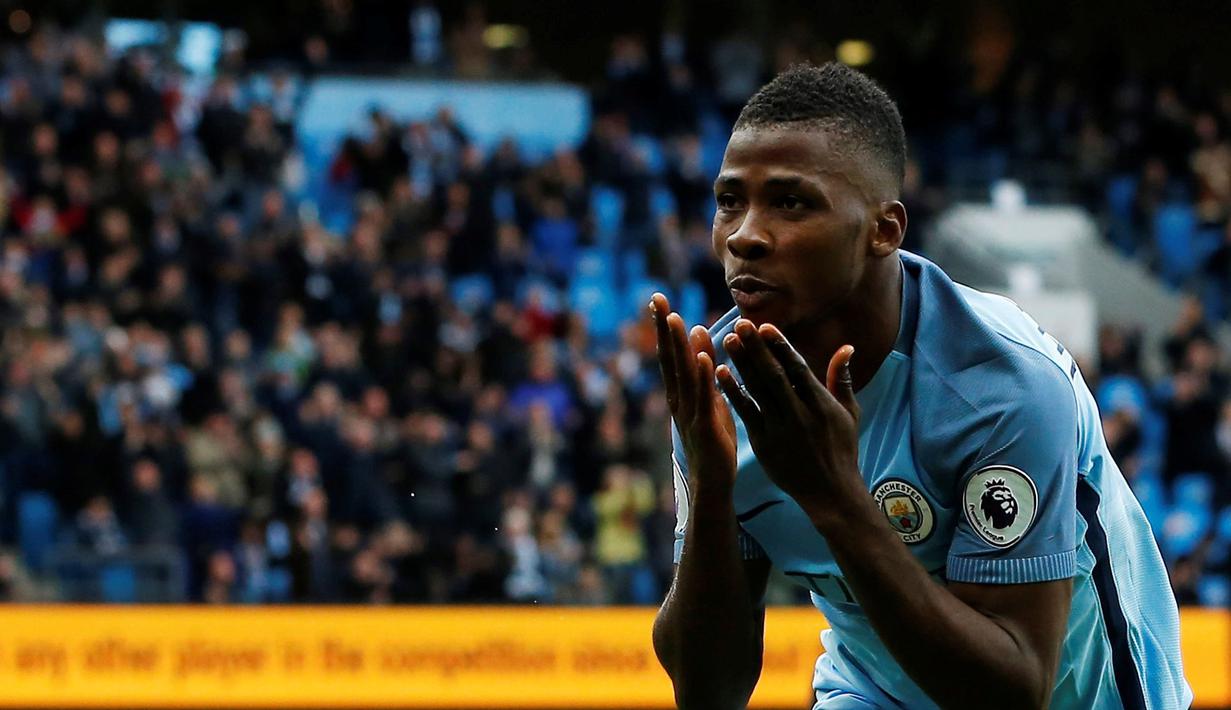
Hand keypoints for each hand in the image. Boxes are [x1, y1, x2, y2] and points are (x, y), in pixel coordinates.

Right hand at [650, 293, 736, 491]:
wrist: (712, 484)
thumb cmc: (712, 442)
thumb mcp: (708, 400)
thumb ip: (703, 370)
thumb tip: (699, 335)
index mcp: (679, 394)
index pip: (669, 354)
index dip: (663, 327)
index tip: (658, 299)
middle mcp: (679, 400)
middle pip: (669, 358)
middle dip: (664, 328)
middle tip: (658, 298)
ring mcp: (690, 413)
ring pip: (683, 374)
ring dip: (679, 345)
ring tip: (676, 318)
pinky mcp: (705, 426)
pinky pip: (703, 397)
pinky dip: (701, 376)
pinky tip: (700, 357)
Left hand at [717, 319, 862, 518]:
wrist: (831, 493)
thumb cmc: (842, 449)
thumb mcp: (849, 413)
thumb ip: (842, 379)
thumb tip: (847, 347)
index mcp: (821, 404)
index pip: (797, 369)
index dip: (780, 346)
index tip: (765, 326)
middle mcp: (800, 414)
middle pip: (774, 375)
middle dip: (756, 348)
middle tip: (740, 324)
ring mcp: (780, 430)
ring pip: (757, 391)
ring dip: (741, 364)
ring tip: (727, 340)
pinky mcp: (764, 444)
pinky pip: (745, 413)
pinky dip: (732, 392)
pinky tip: (719, 373)